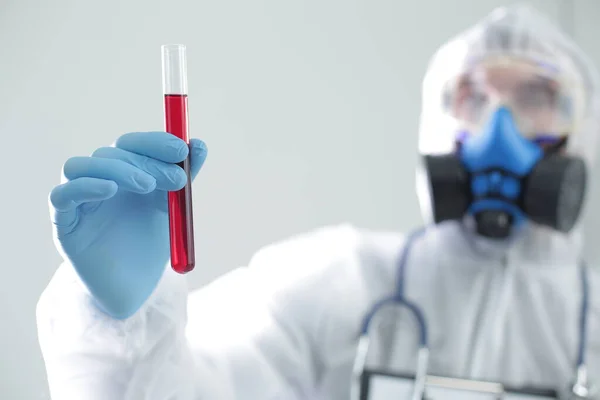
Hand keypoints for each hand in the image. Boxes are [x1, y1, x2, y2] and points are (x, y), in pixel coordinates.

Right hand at [49, 131, 207, 318]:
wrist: (134, 286)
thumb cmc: (151, 244)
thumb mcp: (173, 208)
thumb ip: (185, 177)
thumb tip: (200, 145)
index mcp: (123, 173)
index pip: (132, 144)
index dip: (155, 142)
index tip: (183, 150)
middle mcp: (98, 181)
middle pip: (112, 152)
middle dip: (148, 161)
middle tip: (177, 179)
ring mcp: (78, 200)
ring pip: (80, 166)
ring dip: (117, 169)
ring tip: (148, 187)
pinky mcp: (63, 224)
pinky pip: (61, 196)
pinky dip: (85, 186)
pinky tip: (110, 190)